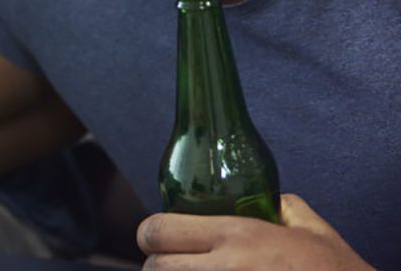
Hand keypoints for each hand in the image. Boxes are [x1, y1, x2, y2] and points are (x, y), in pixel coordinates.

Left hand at [137, 194, 371, 269]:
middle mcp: (225, 268)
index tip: (157, 237)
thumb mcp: (310, 228)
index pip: (158, 230)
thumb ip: (280, 206)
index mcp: (236, 236)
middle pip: (156, 268)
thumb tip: (263, 198)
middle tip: (171, 264)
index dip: (151, 234)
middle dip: (158, 266)